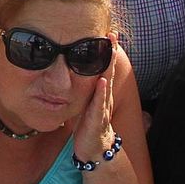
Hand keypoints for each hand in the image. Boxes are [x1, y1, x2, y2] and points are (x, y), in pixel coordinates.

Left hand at [73, 33, 117, 164]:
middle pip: (108, 72)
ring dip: (108, 68)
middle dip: (110, 53)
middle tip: (113, 35)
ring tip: (110, 51)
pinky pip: (100, 105)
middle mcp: (104, 98)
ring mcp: (102, 108)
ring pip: (106, 85)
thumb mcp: (85, 103)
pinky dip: (101, 93)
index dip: (105, 52)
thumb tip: (72, 72)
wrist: (94, 150)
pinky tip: (101, 81)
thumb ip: (83, 89)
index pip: (103, 68)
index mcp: (99, 93)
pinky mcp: (97, 120)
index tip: (107, 33)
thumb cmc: (89, 125)